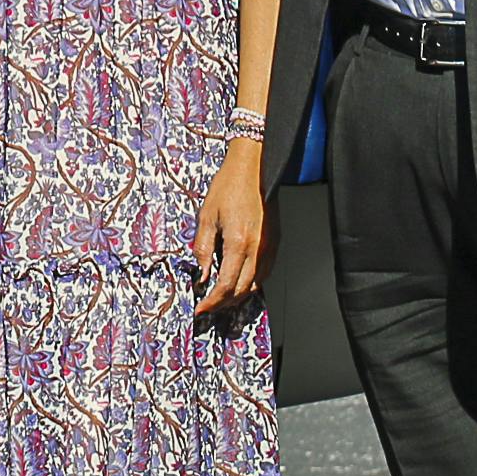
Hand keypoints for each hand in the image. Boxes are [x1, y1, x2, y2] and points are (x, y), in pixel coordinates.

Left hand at [193, 134, 267, 315]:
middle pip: (243, 290)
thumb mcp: (206, 216)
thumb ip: (202, 248)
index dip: (212, 301)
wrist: (253, 167)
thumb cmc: (229, 186)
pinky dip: (252, 283)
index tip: (201, 307)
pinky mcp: (276, 242)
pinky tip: (240, 281)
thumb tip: (200, 273)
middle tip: (209, 306)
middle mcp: (258, 249)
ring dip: (239, 296)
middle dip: (224, 303)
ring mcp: (270, 246)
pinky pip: (265, 272)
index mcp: (239, 243)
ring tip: (222, 298)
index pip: (226, 285)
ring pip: (257, 284)